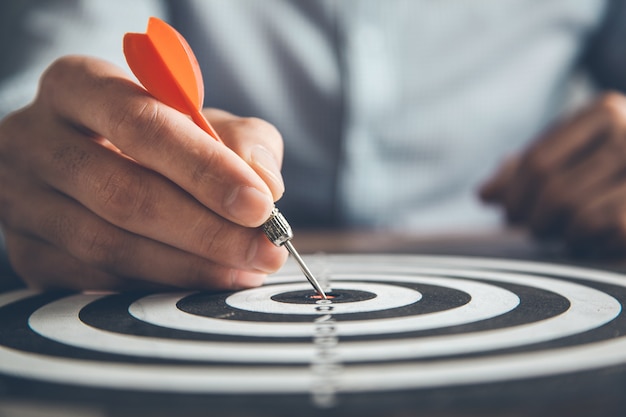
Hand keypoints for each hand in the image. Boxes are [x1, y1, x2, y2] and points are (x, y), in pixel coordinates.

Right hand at [0, 55, 286, 289]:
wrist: (84, 158)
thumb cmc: (155, 136)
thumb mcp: (203, 120)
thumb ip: (243, 141)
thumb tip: (267, 184)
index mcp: (78, 85)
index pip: (141, 125)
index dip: (205, 169)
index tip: (260, 205)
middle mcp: (36, 139)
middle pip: (124, 193)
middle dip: (206, 230)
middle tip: (264, 250)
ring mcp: (22, 200)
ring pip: (108, 245)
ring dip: (188, 266)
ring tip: (244, 271)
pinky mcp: (26, 251)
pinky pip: (95, 280)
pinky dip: (158, 286)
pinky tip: (203, 282)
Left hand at [481, 92, 625, 256]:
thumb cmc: (619, 174)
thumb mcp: (579, 158)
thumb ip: (531, 169)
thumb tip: (484, 195)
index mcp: (604, 112)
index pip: (536, 161)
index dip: (514, 194)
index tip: (510, 212)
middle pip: (550, 187)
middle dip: (532, 216)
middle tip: (537, 227)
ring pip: (573, 210)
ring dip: (562, 231)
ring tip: (571, 232)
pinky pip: (602, 227)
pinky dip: (590, 240)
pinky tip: (598, 238)